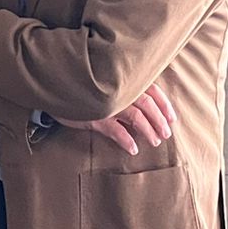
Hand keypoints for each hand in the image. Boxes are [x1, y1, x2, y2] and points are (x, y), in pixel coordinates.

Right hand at [60, 82, 176, 155]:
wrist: (55, 86)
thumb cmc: (84, 87)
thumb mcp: (105, 84)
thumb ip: (123, 89)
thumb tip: (144, 104)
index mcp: (124, 79)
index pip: (152, 89)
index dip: (164, 105)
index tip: (172, 118)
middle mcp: (118, 89)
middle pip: (147, 104)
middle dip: (159, 120)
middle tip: (166, 134)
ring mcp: (107, 103)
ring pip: (136, 117)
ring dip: (148, 130)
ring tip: (155, 142)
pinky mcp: (94, 116)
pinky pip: (115, 130)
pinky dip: (126, 139)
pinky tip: (133, 148)